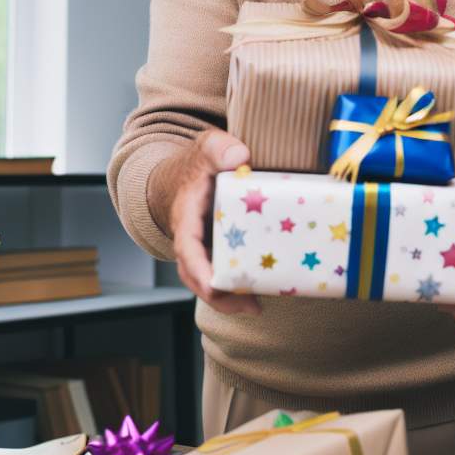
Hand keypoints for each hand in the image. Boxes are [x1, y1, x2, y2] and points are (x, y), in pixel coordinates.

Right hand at [149, 128, 260, 314]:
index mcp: (187, 219)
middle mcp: (193, 241)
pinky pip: (228, 272)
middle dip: (220, 297)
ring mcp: (206, 249)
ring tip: (258, 307)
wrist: (188, 173)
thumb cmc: (198, 164)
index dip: (199, 270)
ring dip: (232, 298)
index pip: (187, 249)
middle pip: (198, 276)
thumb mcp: (207, 147)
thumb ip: (220, 148)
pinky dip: (242, 285)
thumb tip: (240, 157)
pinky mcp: (222, 251)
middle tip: (251, 306)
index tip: (214, 285)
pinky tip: (268, 289)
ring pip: (212, 281)